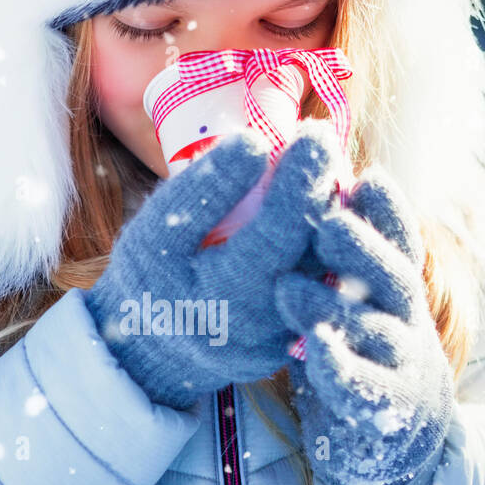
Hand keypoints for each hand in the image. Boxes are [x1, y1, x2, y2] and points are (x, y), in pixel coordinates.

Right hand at [83, 125, 343, 408]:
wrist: (152, 350)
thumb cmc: (151, 278)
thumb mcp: (156, 232)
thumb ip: (202, 191)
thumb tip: (254, 143)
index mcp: (226, 293)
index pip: (281, 229)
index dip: (303, 178)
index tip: (313, 133)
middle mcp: (269, 324)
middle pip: (318, 247)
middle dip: (325, 188)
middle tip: (320, 144)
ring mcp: (290, 337)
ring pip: (329, 267)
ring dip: (332, 214)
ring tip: (322, 172)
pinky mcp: (302, 340)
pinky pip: (328, 286)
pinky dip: (328, 244)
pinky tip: (320, 210)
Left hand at [274, 164, 454, 484]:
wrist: (395, 442)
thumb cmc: (362, 353)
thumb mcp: (355, 301)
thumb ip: (336, 261)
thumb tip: (303, 193)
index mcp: (396, 286)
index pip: (399, 240)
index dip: (387, 211)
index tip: (365, 178)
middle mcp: (405, 318)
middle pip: (393, 277)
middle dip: (363, 249)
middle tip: (328, 222)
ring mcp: (400, 364)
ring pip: (373, 330)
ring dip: (332, 307)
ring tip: (288, 288)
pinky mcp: (386, 407)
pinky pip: (363, 386)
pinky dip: (340, 368)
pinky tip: (315, 350)